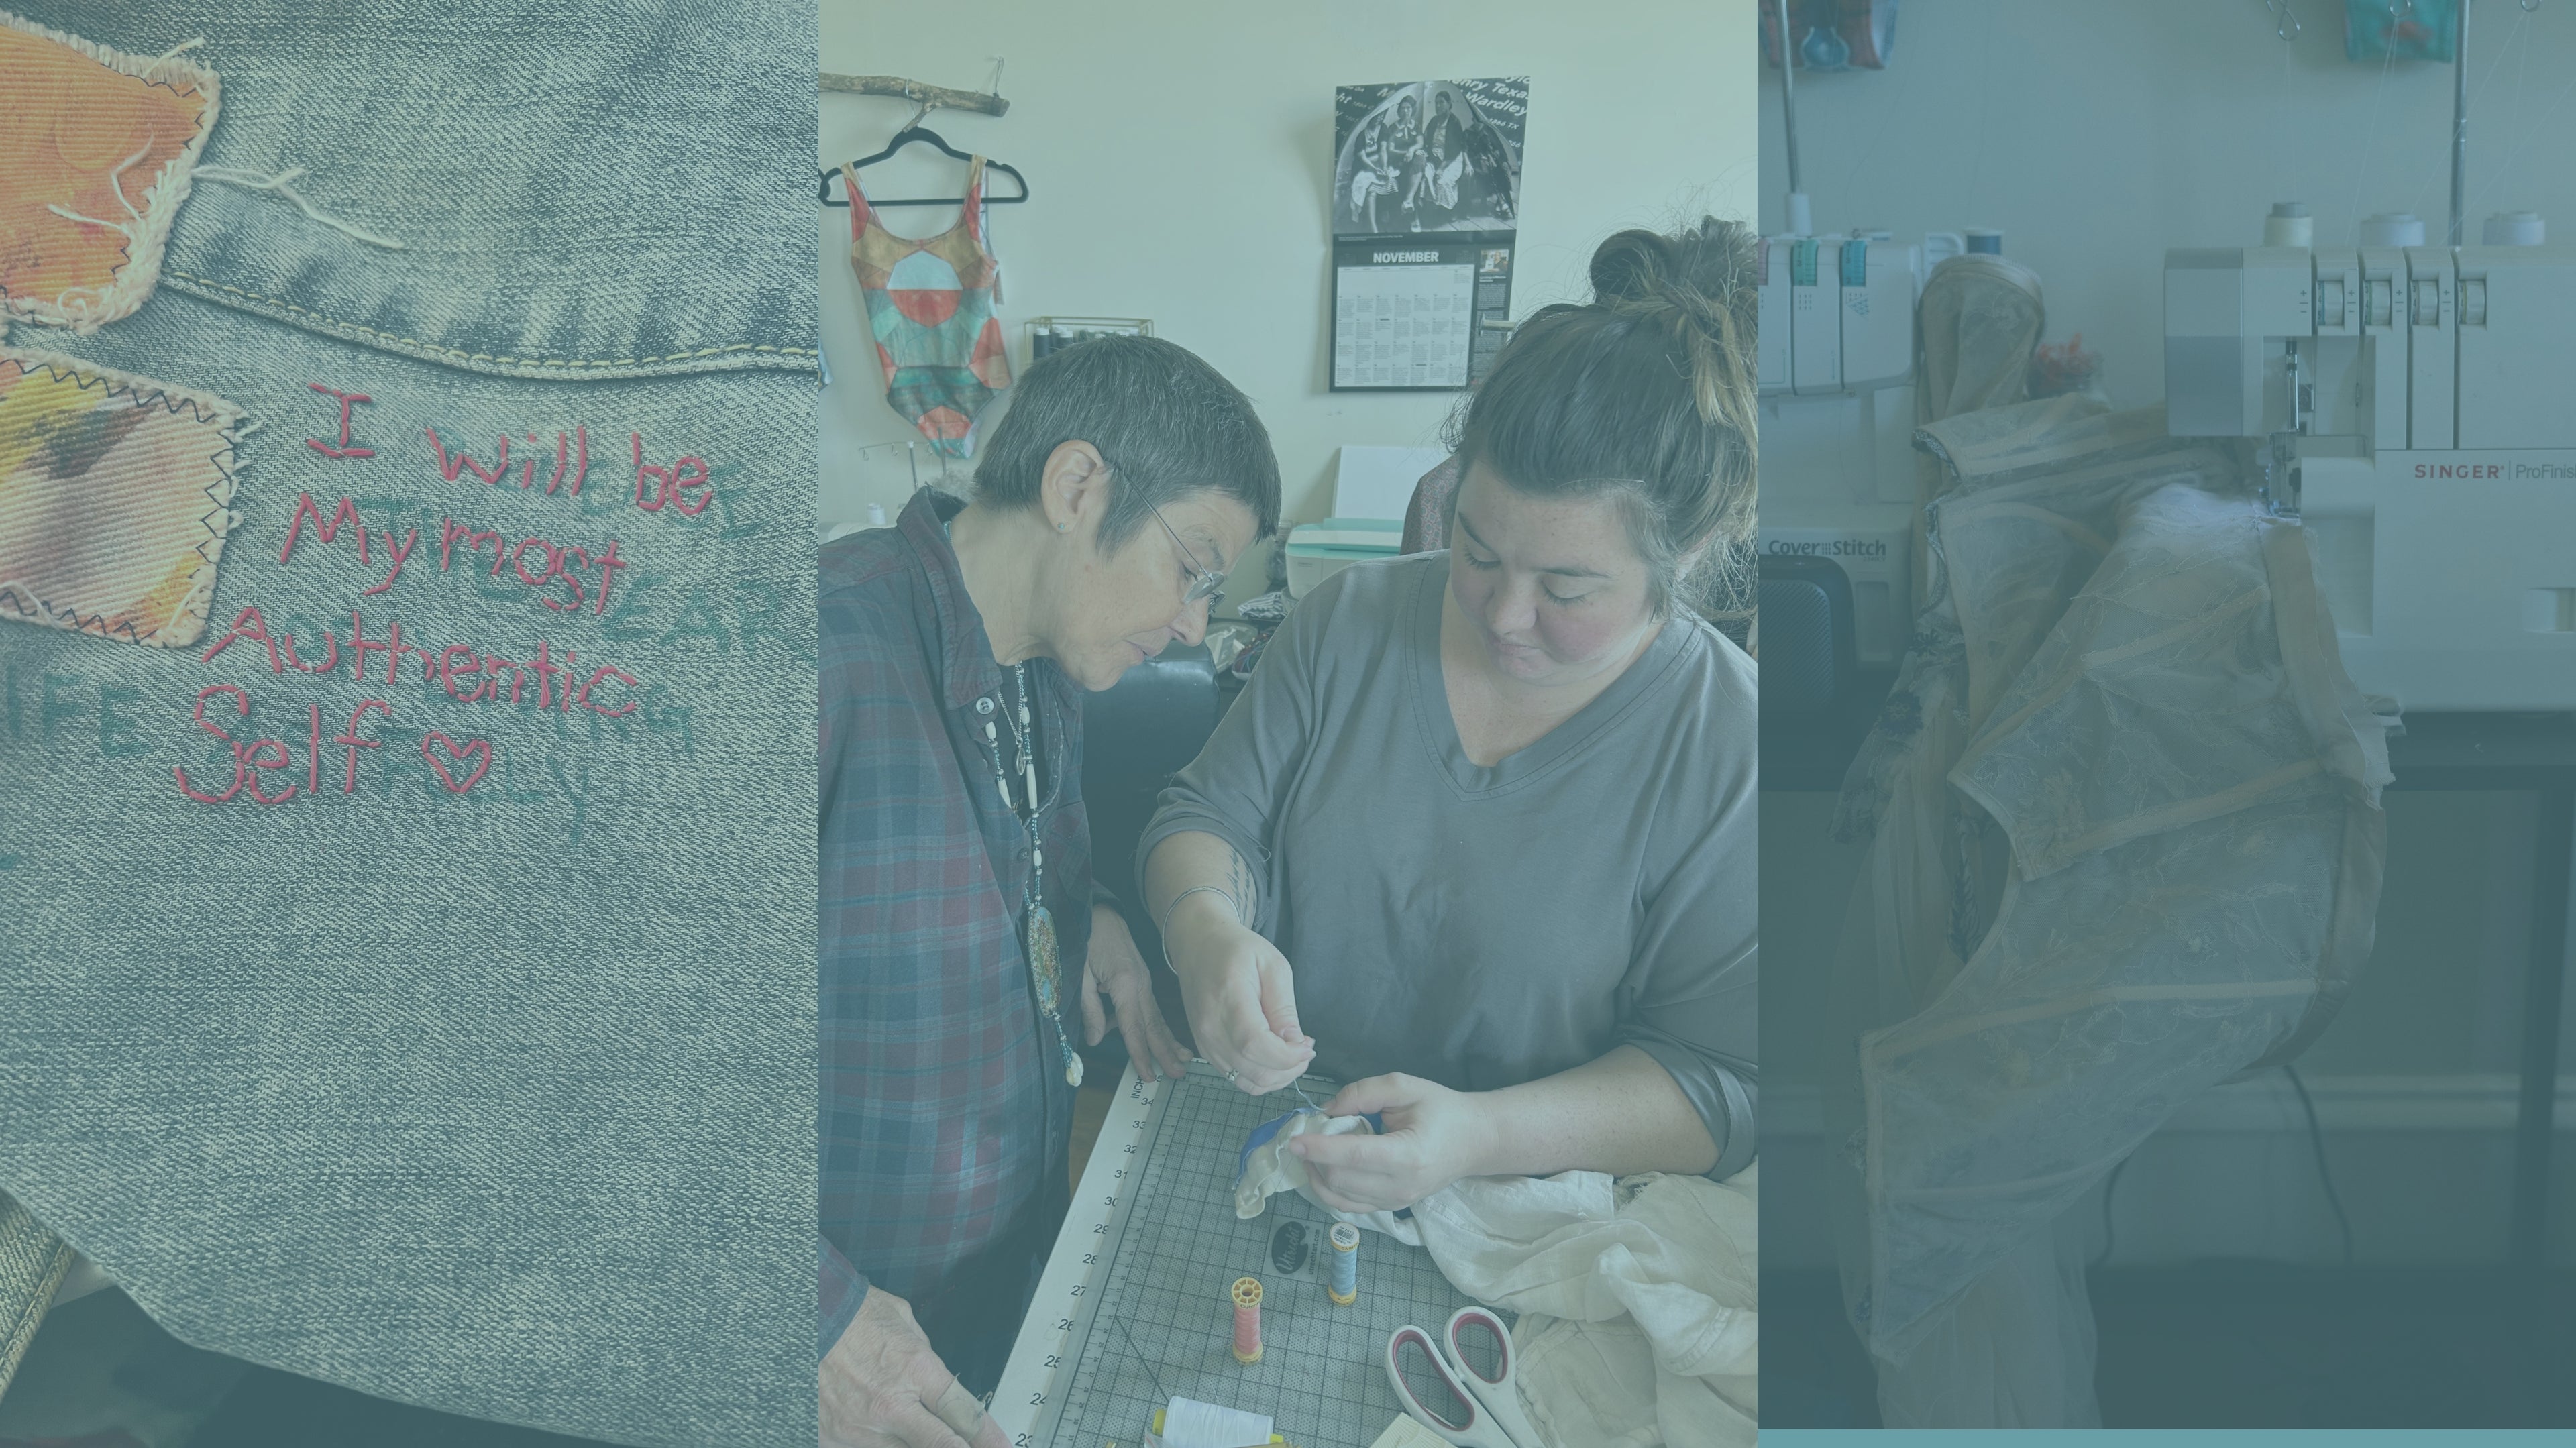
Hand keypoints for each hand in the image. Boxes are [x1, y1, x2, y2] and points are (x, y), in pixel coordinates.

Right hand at [820, 1288, 1006, 1447]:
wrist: (798, 1317)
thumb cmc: (848, 1314)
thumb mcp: (902, 1321)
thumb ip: (925, 1355)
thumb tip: (938, 1376)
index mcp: (915, 1370)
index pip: (965, 1414)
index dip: (989, 1436)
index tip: (1002, 1446)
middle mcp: (891, 1405)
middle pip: (943, 1447)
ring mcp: (860, 1429)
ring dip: (917, 1446)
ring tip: (916, 1432)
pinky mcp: (831, 1439)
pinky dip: (879, 1445)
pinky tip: (883, 1434)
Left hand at [1080, 904, 1189, 1081]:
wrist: (1100, 911)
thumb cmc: (1086, 939)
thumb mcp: (1079, 974)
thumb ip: (1089, 1007)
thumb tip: (1095, 1039)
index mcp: (1124, 984)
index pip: (1133, 1027)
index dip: (1140, 1054)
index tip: (1148, 1075)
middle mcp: (1140, 985)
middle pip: (1154, 1025)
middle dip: (1165, 1052)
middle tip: (1178, 1074)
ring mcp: (1144, 981)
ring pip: (1157, 1017)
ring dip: (1168, 1041)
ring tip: (1182, 1060)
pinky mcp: (1141, 979)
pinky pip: (1150, 1007)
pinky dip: (1158, 1025)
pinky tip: (1162, 1039)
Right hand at [1161, 895, 1313, 1094]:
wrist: (1199, 946)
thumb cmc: (1236, 950)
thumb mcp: (1273, 966)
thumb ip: (1284, 1008)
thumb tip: (1295, 1044)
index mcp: (1228, 999)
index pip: (1255, 1045)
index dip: (1287, 1056)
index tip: (1308, 1046)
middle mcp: (1210, 1027)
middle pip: (1254, 1071)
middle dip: (1289, 1069)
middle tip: (1305, 1049)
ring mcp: (1205, 1042)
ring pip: (1247, 1082)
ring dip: (1277, 1077)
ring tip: (1292, 1053)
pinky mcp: (1206, 1050)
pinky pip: (1237, 1078)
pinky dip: (1261, 1076)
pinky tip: (1273, 1056)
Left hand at [1289, 1074, 1495, 1214]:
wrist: (1475, 1140)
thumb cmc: (1443, 1109)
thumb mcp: (1405, 1087)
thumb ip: (1363, 1093)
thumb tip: (1327, 1110)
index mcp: (1408, 1155)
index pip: (1353, 1157)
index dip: (1319, 1149)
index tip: (1294, 1140)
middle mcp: (1401, 1187)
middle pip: (1340, 1180)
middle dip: (1315, 1159)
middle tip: (1307, 1135)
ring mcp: (1396, 1202)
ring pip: (1339, 1198)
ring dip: (1316, 1177)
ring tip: (1309, 1153)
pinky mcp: (1391, 1208)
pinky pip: (1349, 1206)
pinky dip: (1329, 1190)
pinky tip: (1323, 1169)